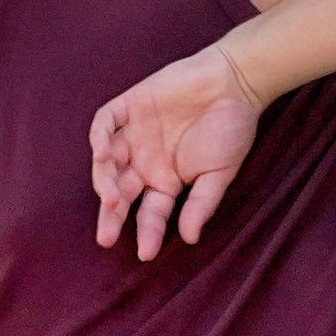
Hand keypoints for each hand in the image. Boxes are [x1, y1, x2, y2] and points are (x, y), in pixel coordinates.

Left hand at [90, 43, 264, 259]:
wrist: (235, 82)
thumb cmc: (231, 129)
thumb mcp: (219, 174)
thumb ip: (201, 204)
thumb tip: (190, 238)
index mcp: (165, 180)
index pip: (149, 212)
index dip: (147, 232)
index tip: (147, 253)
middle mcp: (143, 160)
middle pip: (119, 192)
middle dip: (112, 215)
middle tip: (107, 236)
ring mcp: (134, 133)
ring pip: (107, 162)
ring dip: (104, 180)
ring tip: (110, 197)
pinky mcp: (130, 106)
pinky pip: (105, 123)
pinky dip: (99, 137)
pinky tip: (103, 153)